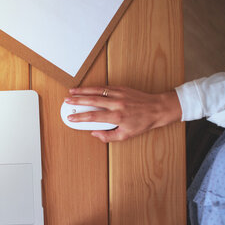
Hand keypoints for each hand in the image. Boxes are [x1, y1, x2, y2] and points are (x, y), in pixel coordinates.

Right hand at [65, 86, 181, 142]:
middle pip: (92, 100)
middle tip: (67, 101)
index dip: (80, 117)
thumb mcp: (126, 135)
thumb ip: (108, 136)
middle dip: (77, 100)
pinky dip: (94, 88)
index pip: (94, 116)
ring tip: (72, 91)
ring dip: (83, 91)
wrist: (158, 109)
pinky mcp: (122, 88)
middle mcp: (117, 104)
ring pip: (97, 91)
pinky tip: (86, 89)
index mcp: (117, 116)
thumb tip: (95, 134)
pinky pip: (104, 87)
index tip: (71, 118)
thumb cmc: (143, 123)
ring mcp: (119, 94)